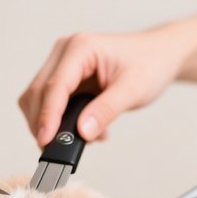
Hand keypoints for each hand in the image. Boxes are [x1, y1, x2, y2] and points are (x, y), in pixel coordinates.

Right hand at [19, 28, 189, 146]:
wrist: (159, 55)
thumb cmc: (150, 65)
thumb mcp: (133, 90)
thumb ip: (106, 110)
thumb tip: (82, 132)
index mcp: (81, 48)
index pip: (54, 86)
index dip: (47, 116)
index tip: (45, 141)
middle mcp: (65, 52)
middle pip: (37, 93)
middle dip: (43, 124)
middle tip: (58, 149)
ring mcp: (62, 64)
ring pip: (37, 100)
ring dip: (51, 124)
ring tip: (84, 136)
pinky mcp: (64, 78)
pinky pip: (49, 103)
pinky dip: (59, 122)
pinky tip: (84, 128)